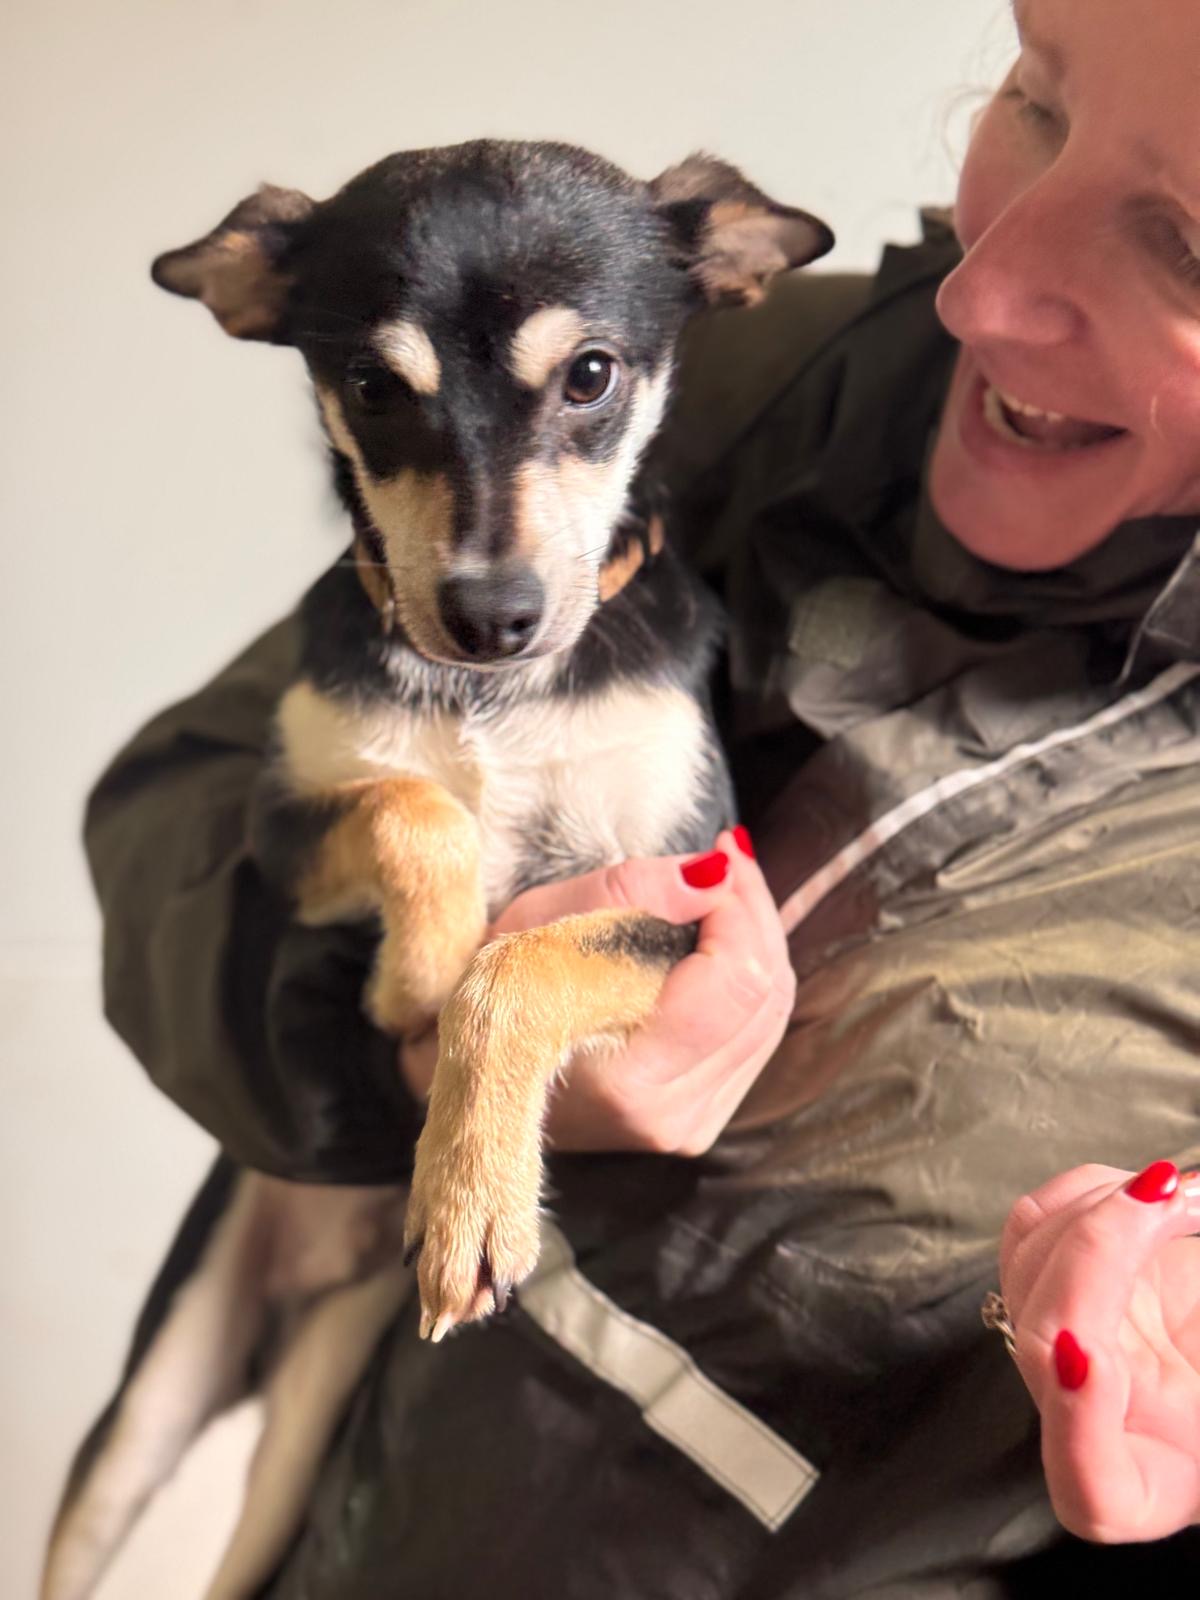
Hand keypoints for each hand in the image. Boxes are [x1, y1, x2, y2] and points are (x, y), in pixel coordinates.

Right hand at [401, 827, 794, 1153]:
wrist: (466, 1079)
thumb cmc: (492, 995)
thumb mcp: (539, 924)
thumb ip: (631, 892)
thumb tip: (716, 871)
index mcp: (628, 1073)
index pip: (736, 977)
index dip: (740, 904)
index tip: (717, 852)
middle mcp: (667, 1113)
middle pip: (766, 996)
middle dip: (755, 914)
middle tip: (725, 859)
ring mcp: (685, 1126)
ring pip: (769, 1017)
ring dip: (755, 943)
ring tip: (719, 891)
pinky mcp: (694, 1124)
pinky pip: (753, 1040)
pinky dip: (745, 982)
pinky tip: (714, 942)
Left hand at [999, 1160, 1199, 1541]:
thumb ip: (1197, 1363)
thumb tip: (1103, 1330)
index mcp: (1148, 1488)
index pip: (1090, 1488)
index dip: (1078, 1419)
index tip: (1088, 1353)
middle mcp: (1087, 1423)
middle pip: (1043, 1338)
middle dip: (1098, 1248)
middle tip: (1167, 1197)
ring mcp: (1061, 1350)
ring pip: (1029, 1265)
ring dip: (1096, 1205)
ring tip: (1174, 1190)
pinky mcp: (1058, 1290)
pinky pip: (1037, 1226)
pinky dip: (1087, 1191)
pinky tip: (1148, 1190)